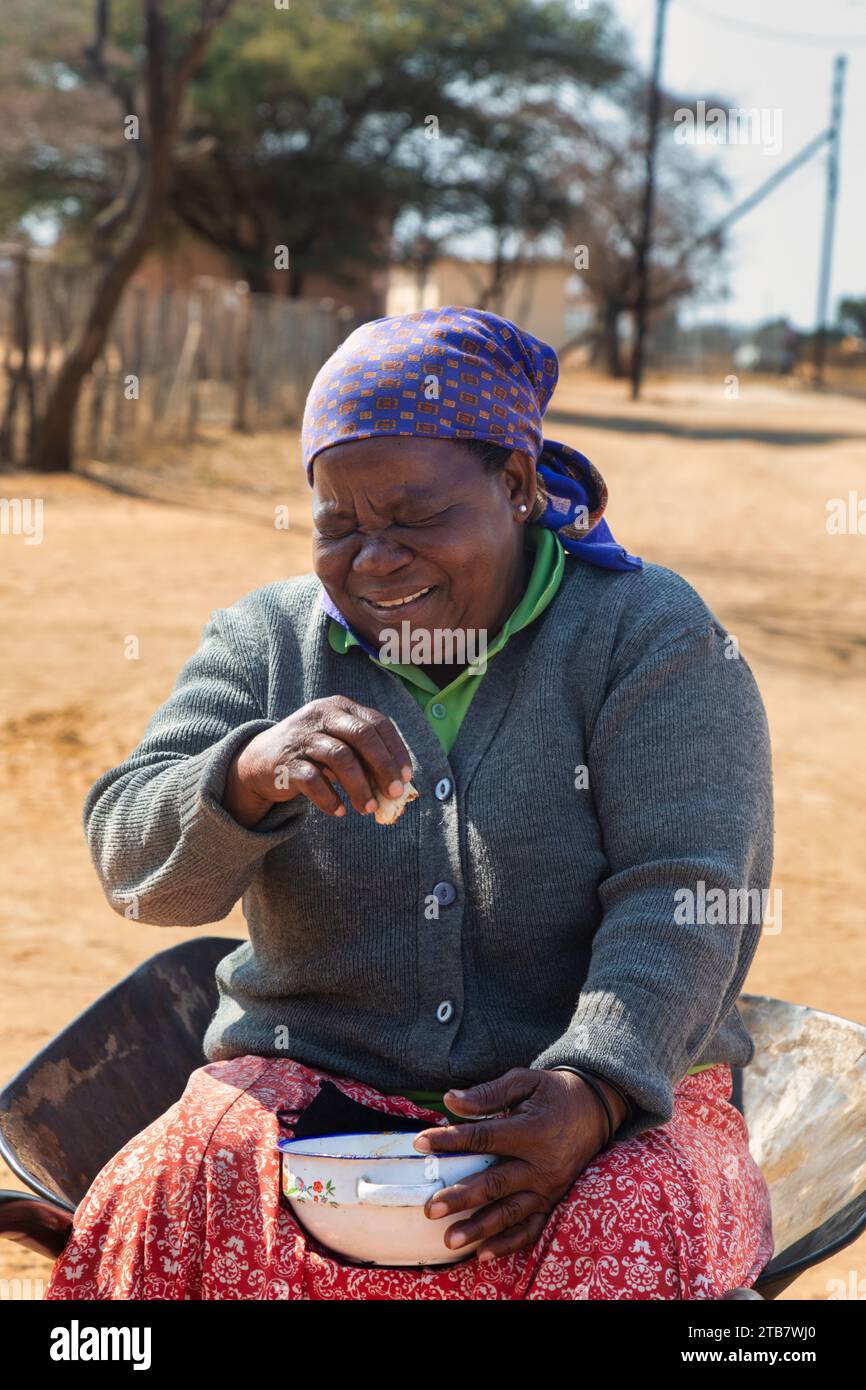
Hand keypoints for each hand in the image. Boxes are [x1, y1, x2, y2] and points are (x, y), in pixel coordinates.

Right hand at [222, 696, 412, 827]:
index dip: (396, 750)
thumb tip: (399, 786)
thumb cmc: (312, 753)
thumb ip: (365, 757)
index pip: (377, 722)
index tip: (407, 776)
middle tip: (394, 794)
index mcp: (340, 708)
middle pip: (361, 736)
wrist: (260, 760)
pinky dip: (329, 799)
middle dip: (383, 767)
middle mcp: (321, 716)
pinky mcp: (286, 762)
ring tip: (368, 809)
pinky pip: (313, 781)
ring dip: (360, 787)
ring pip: (340, 758)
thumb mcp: (338, 744)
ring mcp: (302, 737)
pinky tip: (339, 811)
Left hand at [413, 1067, 626, 1261]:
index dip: (450, 1140)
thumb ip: (487, 1094)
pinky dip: (509, 1243)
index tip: (420, 1143)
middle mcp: (542, 1164)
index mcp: (531, 1131)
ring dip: (480, 1227)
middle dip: (461, 1197)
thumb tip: (451, 1100)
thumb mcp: (524, 1082)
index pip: (483, 1138)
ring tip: (451, 1240)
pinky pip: (532, 1228)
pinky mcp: (554, 1200)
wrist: (596, 1108)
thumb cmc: (553, 1093)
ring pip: (510, 1212)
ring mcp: (549, 1186)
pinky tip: (483, 1253)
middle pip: (495, 1183)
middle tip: (431, 1208)